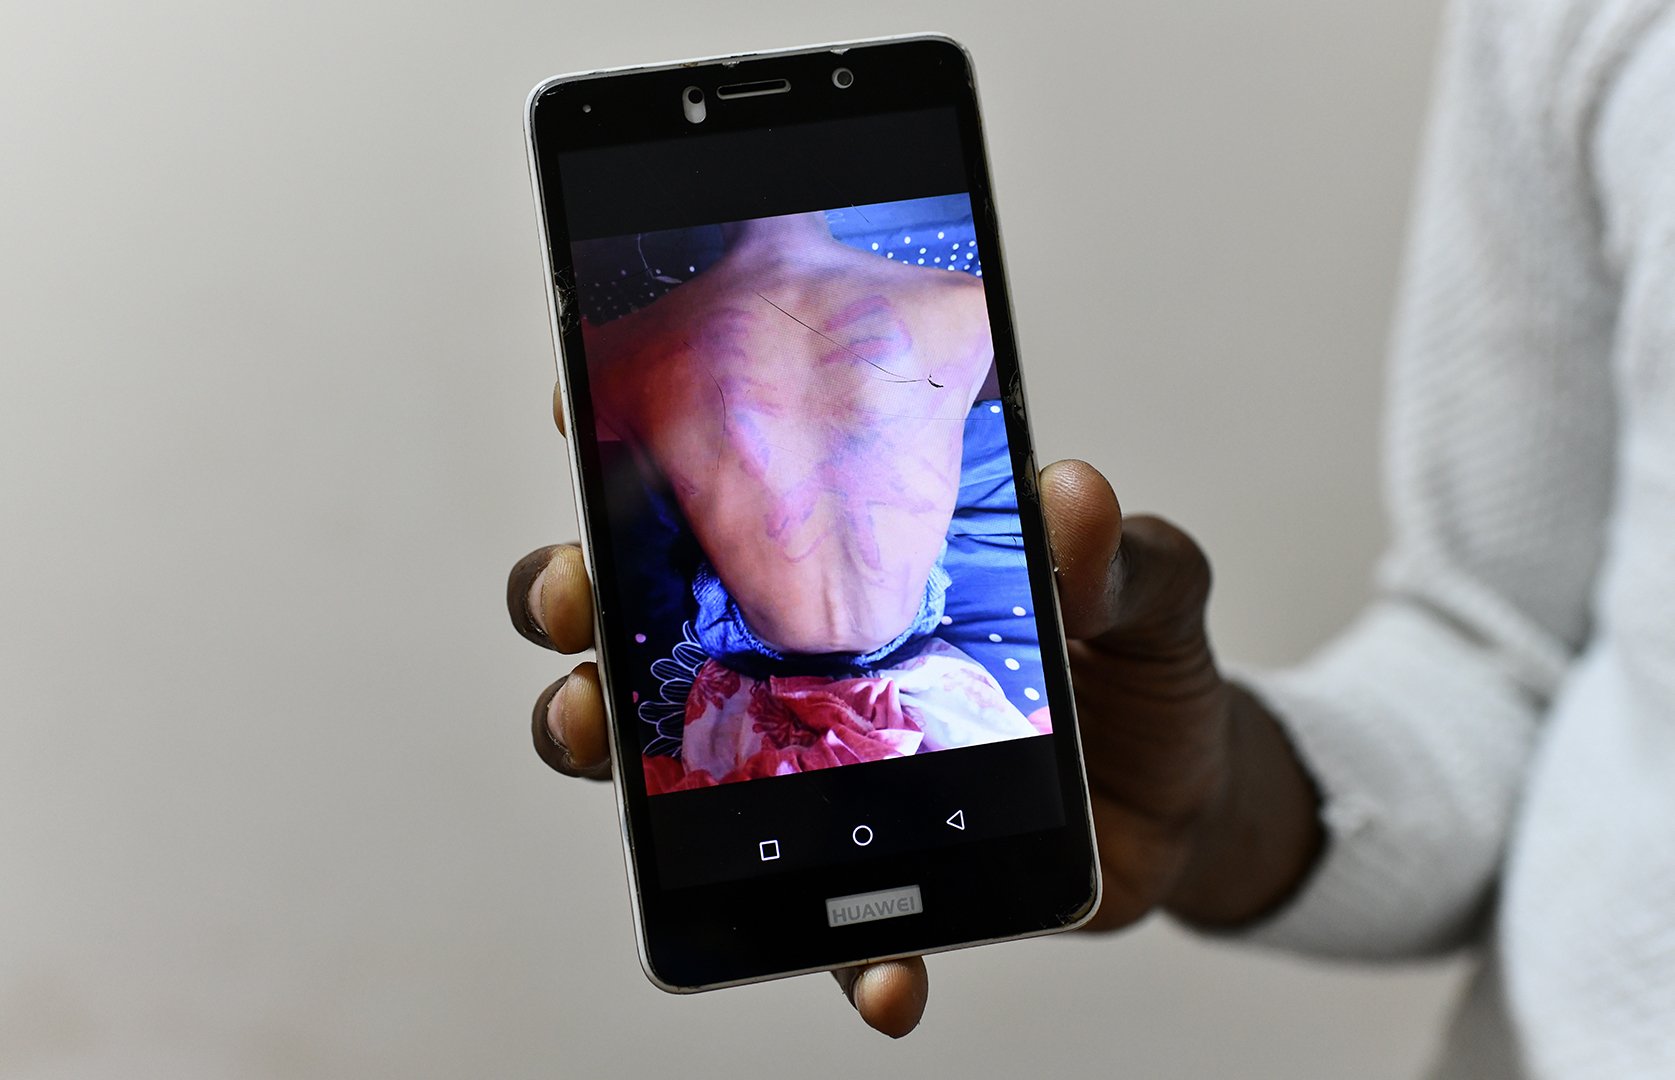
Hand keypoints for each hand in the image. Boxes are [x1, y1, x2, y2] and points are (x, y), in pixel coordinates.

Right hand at [508, 390, 1320, 1036]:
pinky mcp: (865, 867)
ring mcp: (811, 764)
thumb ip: (1113, 552)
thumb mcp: (1145, 589)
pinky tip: (887, 986)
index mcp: (849, 561)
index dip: (631, 442)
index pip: (720, 492)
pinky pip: (822, 926)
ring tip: (616, 758)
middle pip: (640, 621)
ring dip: (614, 758)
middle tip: (578, 599)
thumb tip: (1071, 492)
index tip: (583, 407)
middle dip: (576, 600)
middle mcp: (797, 658)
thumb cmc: (1137, 664)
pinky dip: (843, 963)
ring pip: (668, 764)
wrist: (1186, 793)